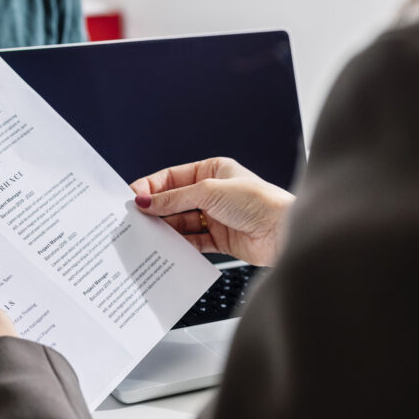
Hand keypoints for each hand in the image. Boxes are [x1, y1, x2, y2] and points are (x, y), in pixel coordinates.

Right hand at [130, 157, 294, 265]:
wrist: (284, 232)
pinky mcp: (220, 239)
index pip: (172, 177)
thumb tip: (146, 201)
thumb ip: (174, 198)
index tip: (134, 198)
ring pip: (182, 222)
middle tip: (136, 219)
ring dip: (167, 228)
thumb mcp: (209, 193)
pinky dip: (180, 245)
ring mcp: (216, 217)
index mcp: (212, 171)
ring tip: (149, 234)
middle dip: (157, 210)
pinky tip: (167, 247)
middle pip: (175, 201)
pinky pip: (193, 241)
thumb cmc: (258, 201)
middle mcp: (213, 193)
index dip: (152, 187)